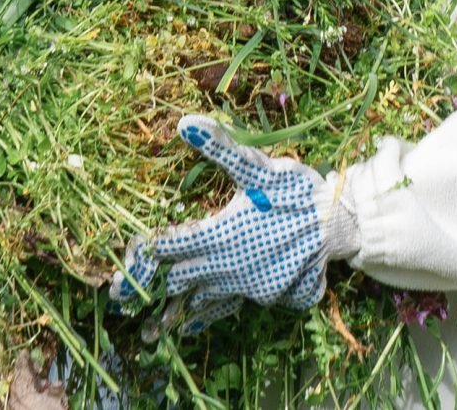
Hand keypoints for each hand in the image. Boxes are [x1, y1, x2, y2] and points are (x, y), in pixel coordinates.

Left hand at [111, 116, 352, 328]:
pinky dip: (203, 318)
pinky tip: (190, 327)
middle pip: (176, 279)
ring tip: (146, 332)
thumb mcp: (260, 166)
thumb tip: (185, 124)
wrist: (340, 225)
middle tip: (116, 299)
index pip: (169, 245)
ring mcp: (242, 284)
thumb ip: (221, 148)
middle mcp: (226, 265)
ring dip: (170, 315)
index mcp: (220, 233)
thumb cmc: (298, 192)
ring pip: (197, 302)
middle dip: (146, 287)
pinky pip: (224, 309)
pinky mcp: (259, 295)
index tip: (122, 256)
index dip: (143, 250)